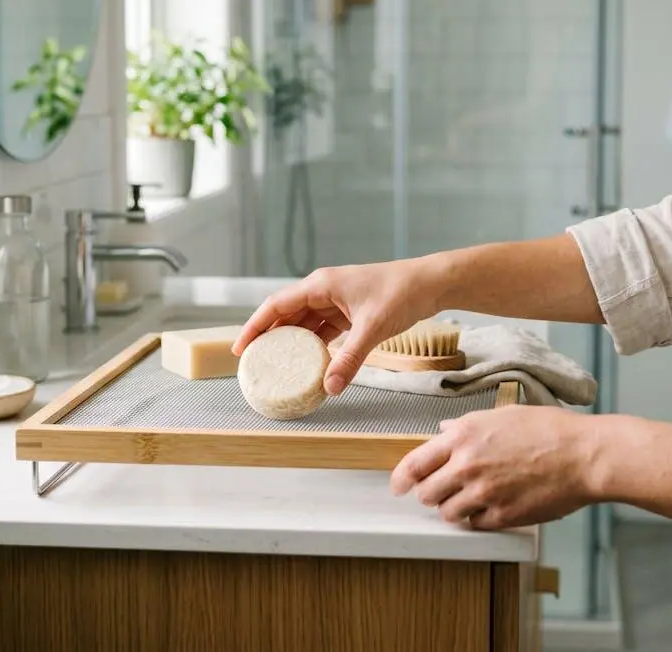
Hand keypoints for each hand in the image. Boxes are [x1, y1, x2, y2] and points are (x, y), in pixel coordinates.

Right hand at [232, 258, 446, 393]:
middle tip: (255, 364)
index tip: (241, 349)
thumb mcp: (372, 328)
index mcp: (321, 285)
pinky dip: (316, 346)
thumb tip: (330, 387)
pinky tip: (312, 364)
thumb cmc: (401, 293)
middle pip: (286, 315)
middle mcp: (323, 290)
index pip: (276, 305)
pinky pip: (324, 330)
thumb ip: (350, 359)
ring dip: (293, 344)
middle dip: (269, 338)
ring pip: (305, 324)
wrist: (430, 284)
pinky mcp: (350, 312)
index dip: (255, 326)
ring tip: (278, 367)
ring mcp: (336, 301)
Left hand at [391, 405, 600, 530]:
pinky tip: (494, 504)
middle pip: (426, 493)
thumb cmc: (550, 430)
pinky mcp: (502, 515)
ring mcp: (484, 492)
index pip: (414, 463)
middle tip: (443, 491)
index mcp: (463, 435)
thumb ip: (467, 426)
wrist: (584, 455)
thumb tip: (443, 431)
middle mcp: (468, 464)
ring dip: (455, 508)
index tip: (398, 486)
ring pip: (448, 513)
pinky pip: (475, 524)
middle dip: (431, 494)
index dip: (400, 478)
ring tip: (473, 498)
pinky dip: (479, 519)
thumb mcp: (502, 415)